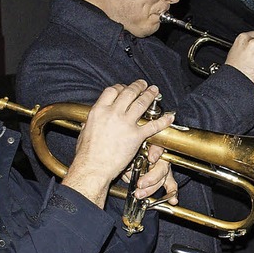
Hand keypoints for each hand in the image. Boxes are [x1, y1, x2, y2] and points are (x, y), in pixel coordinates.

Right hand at [63, 80, 174, 206]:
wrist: (93, 167)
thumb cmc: (86, 154)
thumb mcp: (84, 132)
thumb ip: (89, 124)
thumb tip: (87, 123)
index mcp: (99, 110)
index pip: (112, 91)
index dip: (121, 87)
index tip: (125, 88)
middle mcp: (113, 113)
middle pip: (129, 93)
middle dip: (138, 86)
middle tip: (143, 84)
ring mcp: (126, 123)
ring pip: (141, 103)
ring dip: (150, 95)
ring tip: (154, 91)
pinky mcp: (136, 136)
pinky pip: (153, 125)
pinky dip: (163, 120)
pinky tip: (169, 117)